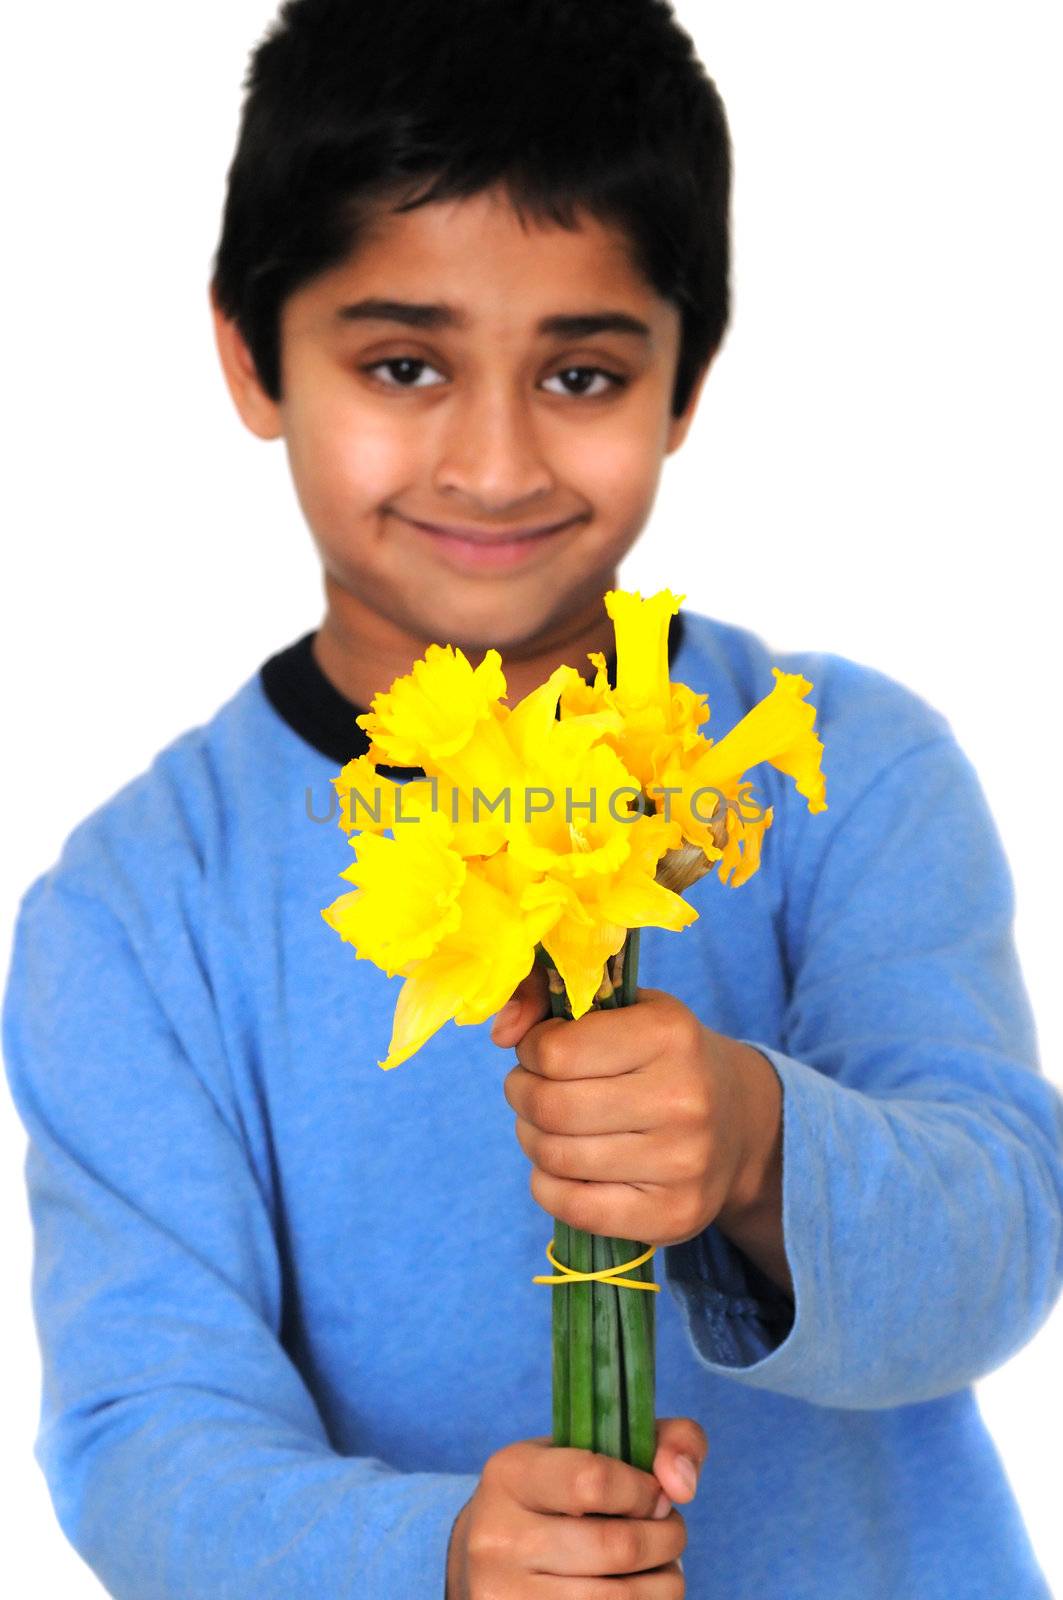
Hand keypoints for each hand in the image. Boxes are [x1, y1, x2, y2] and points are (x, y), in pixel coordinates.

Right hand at [445, 1416, 706, 1597]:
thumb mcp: (594, 1449)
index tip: (654, 1495)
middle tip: (668, 1532)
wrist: (492, 1560)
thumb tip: (683, 1484)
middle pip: (617, 1547)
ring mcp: (506, 1593)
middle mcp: (498, 1536)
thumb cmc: (561, 1497)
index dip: (643, 1491)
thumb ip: (663, 1438)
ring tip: (657, 1566)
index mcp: (511, 1473)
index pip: (593, 1481)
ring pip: (620, 1599)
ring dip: (663, 1583)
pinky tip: (634, 1591)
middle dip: (666, 1539)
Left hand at [492, 965, 777, 1249]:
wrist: (740, 1123)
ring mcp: (683, 1163)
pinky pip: (572, 1207)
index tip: (542, 1051)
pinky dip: (547, 1186)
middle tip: (531, 1089)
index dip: (531, 1050)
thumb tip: (501, 1029)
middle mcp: (683, 1098)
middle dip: (522, 1095)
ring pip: (555, 1157)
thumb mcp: (623, 1008)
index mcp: (669, 1034)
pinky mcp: (673, 1216)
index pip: (556, 1050)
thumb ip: (550, 998)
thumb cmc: (662, 1058)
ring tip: (549, 1124)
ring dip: (532, 1138)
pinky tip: (563, 1167)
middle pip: (550, 1107)